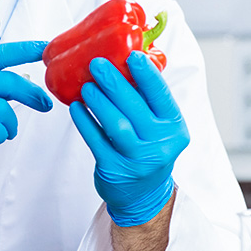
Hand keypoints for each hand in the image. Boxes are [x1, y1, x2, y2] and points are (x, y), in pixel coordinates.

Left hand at [69, 51, 189, 226]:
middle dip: (115, 84)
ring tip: (86, 85)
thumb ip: (147, 100)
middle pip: (135, 108)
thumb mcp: (158, 127)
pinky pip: (96, 140)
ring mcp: (138, 160)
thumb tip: (127, 60)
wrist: (142, 195)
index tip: (132, 55)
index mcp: (175, 128)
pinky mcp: (114, 170)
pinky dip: (85, 122)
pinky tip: (76, 107)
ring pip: (116, 125)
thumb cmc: (148, 149)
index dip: (147, 75)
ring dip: (98, 102)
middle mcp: (160, 145)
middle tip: (97, 64)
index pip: (162, 96)